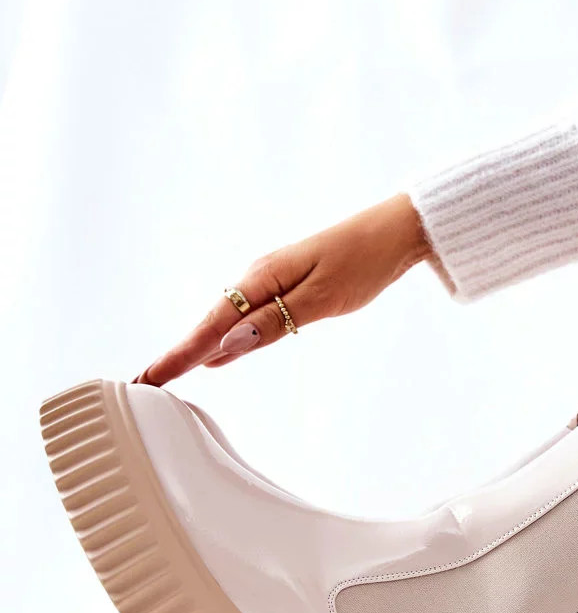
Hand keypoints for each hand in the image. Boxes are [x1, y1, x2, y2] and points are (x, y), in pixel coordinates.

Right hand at [132, 192, 431, 386]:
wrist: (395, 230)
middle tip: (146, 382)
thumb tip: (226, 346)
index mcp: (262, 279)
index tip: (151, 378)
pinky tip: (216, 352)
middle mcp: (259, 276)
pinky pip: (245, 314)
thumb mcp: (321, 300)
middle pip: (210, 322)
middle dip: (178, 353)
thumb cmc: (364, 263)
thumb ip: (273, 324)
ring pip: (226, 319)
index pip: (212, 325)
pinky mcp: (285, 283)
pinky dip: (224, 336)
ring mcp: (271, 279)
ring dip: (197, 346)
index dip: (180, 354)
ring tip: (169, 372)